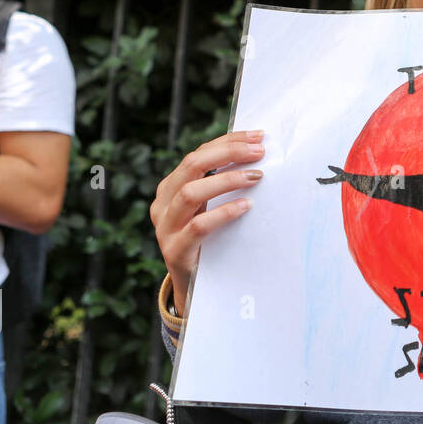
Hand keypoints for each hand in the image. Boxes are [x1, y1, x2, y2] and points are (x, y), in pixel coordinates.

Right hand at [150, 130, 265, 315]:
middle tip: (259, 152)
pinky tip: (245, 206)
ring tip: (255, 177)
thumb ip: (223, 185)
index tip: (258, 136)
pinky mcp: (175, 250)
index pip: (199, 154)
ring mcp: (165, 227)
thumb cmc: (209, 240)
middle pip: (192, 166)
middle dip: (228, 154)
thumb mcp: (211, 208)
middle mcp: (163, 202)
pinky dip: (223, 213)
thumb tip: (258, 156)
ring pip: (190, 193)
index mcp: (171, 187)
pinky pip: (198, 227)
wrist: (195, 286)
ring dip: (226, 181)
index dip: (228, 142)